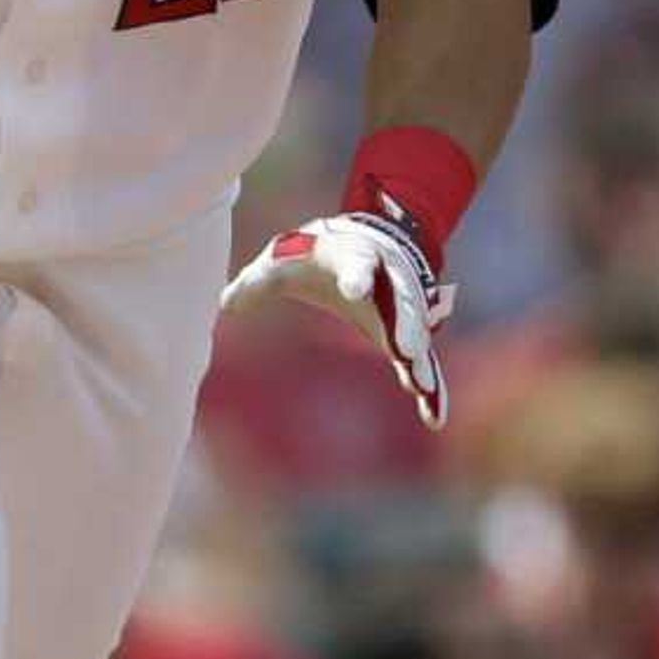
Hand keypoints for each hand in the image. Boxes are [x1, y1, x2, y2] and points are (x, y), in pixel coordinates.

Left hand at [220, 193, 452, 429]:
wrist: (366, 240)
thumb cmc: (317, 253)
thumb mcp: (282, 260)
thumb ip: (257, 282)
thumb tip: (226, 304)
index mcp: (354, 256)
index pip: (356, 264)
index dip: (354, 275)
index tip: (354, 290)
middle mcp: (388, 280)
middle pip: (401, 300)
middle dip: (406, 324)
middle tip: (407, 350)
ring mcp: (402, 308)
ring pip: (418, 332)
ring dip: (421, 358)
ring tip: (422, 386)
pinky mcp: (407, 334)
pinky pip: (423, 361)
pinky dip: (431, 387)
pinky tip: (433, 418)